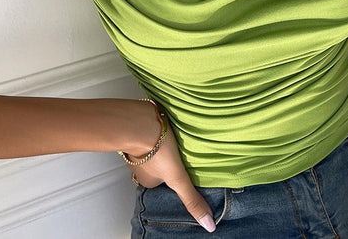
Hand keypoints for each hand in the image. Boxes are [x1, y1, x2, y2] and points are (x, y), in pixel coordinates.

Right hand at [125, 102, 216, 232]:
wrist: (141, 122)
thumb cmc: (156, 150)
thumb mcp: (178, 178)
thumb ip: (191, 199)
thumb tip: (208, 224)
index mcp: (147, 180)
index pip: (163, 183)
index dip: (173, 177)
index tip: (182, 171)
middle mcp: (140, 165)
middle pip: (158, 165)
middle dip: (168, 160)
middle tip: (181, 153)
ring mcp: (139, 145)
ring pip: (155, 147)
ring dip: (164, 143)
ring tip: (178, 138)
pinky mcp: (141, 128)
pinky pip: (152, 132)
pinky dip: (159, 130)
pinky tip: (169, 125)